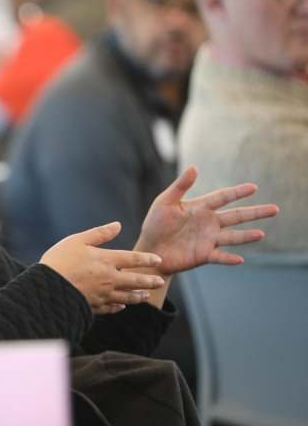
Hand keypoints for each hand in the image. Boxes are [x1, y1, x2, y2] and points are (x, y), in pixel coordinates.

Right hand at [41, 222, 165, 314]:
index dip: (147, 259)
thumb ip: (99, 233)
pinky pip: (112, 308)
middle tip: (160, 282)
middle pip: (135, 281)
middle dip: (149, 281)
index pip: (133, 259)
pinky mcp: (94, 306)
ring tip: (147, 296)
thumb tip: (117, 224)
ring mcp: (103, 295)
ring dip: (138, 296)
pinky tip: (122, 306)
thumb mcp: (78, 240)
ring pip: (127, 297)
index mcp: (106, 260)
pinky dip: (119, 306)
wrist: (48, 287)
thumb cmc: (60, 260)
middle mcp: (109, 279)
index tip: (158, 259)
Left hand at [135, 166, 278, 274]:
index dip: (238, 192)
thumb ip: (180, 186)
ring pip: (232, 237)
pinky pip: (220, 256)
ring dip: (246, 236)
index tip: (254, 187)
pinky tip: (240, 259)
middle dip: (255, 213)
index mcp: (200, 207)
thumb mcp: (165, 202)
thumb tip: (194, 167)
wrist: (150, 248)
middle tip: (275, 209)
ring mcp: (208, 239)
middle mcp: (209, 223)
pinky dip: (229, 258)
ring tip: (261, 234)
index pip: (223, 197)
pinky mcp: (204, 255)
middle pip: (236, 216)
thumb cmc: (155, 223)